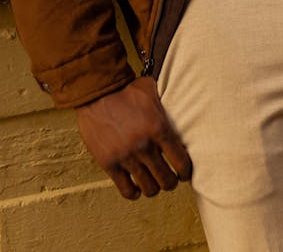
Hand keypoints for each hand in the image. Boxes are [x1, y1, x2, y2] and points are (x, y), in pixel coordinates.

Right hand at [76, 77, 191, 199]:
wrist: (96, 93)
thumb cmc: (126, 90)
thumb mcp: (153, 92)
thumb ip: (167, 105)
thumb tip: (182, 110)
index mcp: (159, 128)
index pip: (181, 163)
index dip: (186, 172)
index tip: (184, 173)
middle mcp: (145, 146)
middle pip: (167, 181)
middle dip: (171, 182)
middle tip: (169, 178)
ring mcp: (126, 157)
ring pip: (149, 189)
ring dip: (154, 188)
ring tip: (153, 182)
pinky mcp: (109, 164)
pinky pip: (126, 190)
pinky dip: (134, 192)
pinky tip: (136, 187)